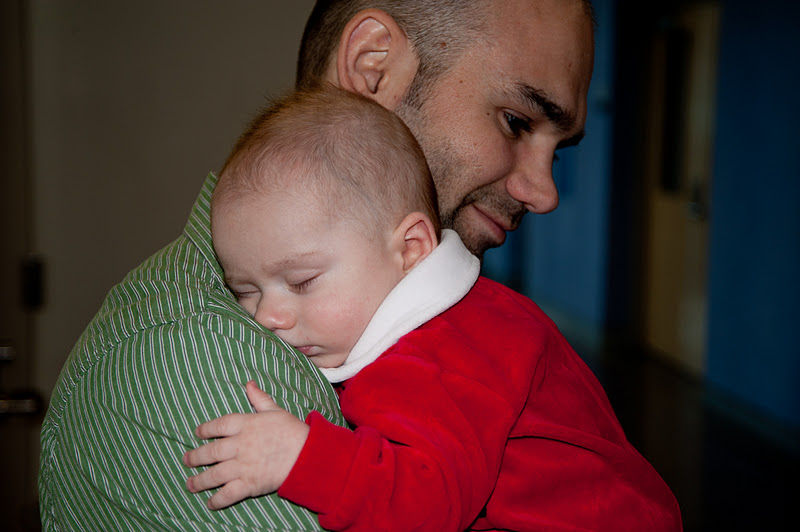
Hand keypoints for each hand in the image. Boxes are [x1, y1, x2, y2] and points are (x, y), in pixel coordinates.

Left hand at [183, 380, 309, 509]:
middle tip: (186, 460)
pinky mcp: (249, 484)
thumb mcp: (276, 410)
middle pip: (211, 451)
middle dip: (195, 457)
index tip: (197, 433)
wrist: (308, 455)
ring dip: (199, 481)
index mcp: (246, 424)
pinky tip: (210, 502)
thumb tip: (249, 383)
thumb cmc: (293, 431)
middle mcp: (240, 445)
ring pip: (214, 474)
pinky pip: (228, 494)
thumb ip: (259, 399)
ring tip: (190, 484)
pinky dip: (217, 500)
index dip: (205, 429)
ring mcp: (243, 466)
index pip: (218, 425)